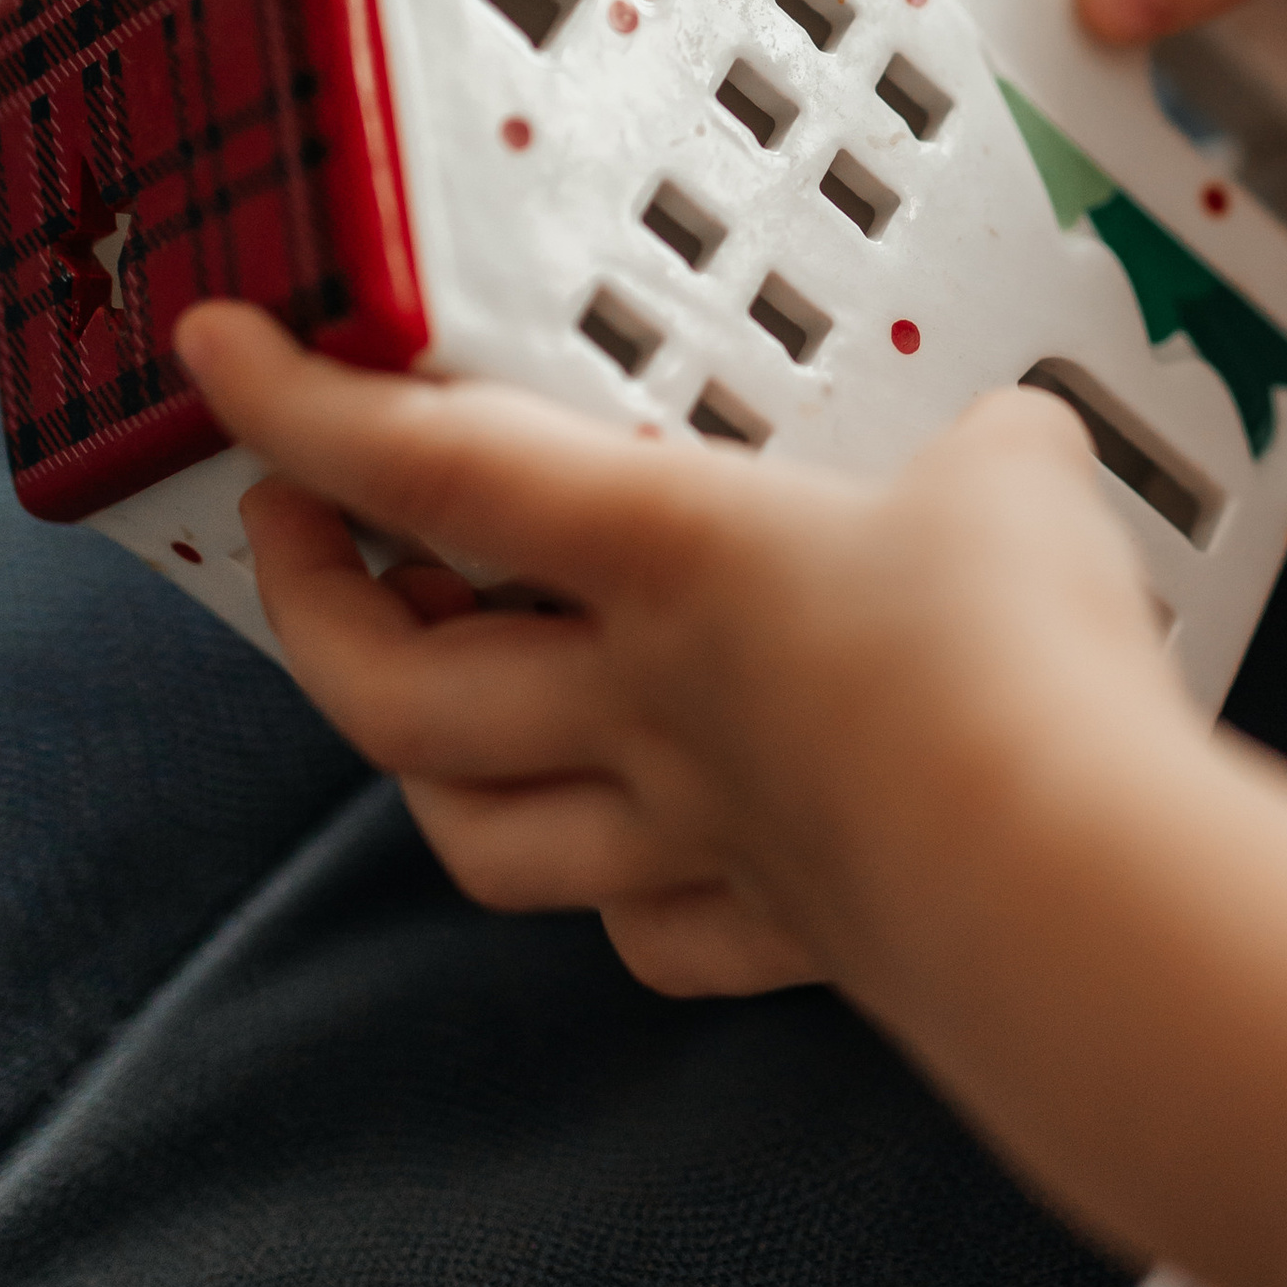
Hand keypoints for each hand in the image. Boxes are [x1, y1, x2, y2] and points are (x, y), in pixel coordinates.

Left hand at [174, 304, 1286, 1286]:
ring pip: (485, 835)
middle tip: (308, 540)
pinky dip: (625, 900)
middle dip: (316, 612)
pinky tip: (645, 866)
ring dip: (429, 773)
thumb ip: (986, 449)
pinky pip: (654, 934)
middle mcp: (648, 705)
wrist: (1072, 880)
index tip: (215, 353)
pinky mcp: (785, 932)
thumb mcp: (1018, 477)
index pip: (438, 463)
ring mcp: (700, 835)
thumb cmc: (1017, 663)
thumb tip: (1012, 452)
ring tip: (434, 708)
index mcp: (674, 554)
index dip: (306, 403)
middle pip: (394, 687)